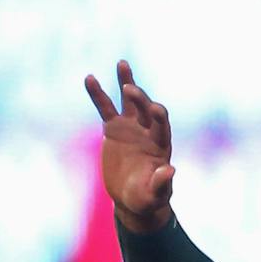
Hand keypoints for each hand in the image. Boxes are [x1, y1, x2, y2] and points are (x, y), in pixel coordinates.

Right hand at [83, 60, 174, 233]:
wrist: (132, 197)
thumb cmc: (147, 198)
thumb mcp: (155, 194)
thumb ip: (162, 182)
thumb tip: (171, 170)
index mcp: (160, 143)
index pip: (162, 124)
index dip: (159, 116)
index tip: (154, 109)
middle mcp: (147, 130)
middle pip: (145, 108)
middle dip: (139, 98)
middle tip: (129, 88)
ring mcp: (131, 127)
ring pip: (128, 101)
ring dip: (126, 81)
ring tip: (122, 63)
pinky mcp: (114, 129)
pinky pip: (105, 108)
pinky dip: (98, 94)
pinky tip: (89, 78)